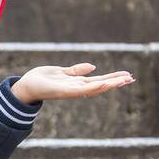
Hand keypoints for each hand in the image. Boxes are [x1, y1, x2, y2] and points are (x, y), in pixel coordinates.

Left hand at [10, 63, 134, 103]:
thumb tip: (92, 66)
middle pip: (100, 84)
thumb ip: (77, 70)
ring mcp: (72, 90)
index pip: (99, 80)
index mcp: (77, 83)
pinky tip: (104, 83)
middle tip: (132, 79)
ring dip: (109, 84)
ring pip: (94, 88)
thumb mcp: (62, 72)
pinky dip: (93, 87)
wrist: (26, 86)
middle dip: (116, 82)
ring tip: (123, 81)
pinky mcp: (64, 91)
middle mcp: (76, 88)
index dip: (113, 78)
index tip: (127, 75)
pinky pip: (81, 90)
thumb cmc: (42, 80)